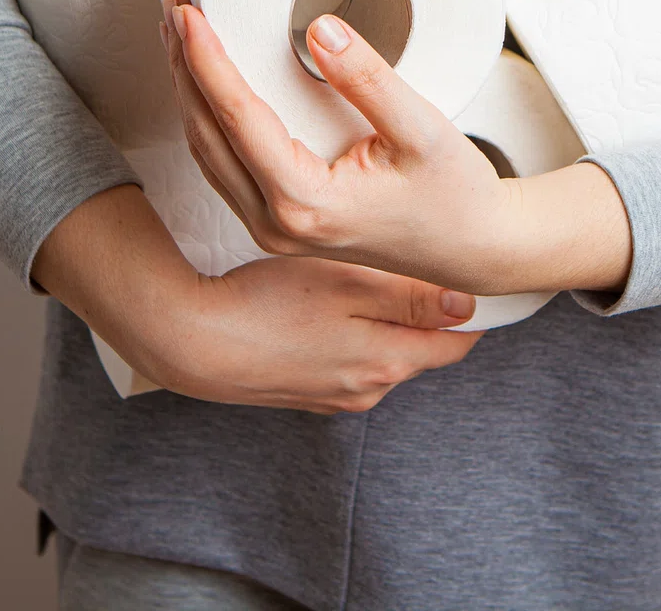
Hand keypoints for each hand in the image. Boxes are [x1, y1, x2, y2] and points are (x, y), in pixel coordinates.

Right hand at [31, 186, 481, 413]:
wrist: (193, 341)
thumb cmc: (267, 303)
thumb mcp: (348, 286)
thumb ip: (411, 299)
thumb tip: (467, 307)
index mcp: (389, 362)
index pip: (458, 341)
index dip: (467, 305)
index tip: (464, 272)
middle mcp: (368, 388)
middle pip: (420, 345)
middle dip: (423, 310)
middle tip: (408, 264)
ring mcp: (334, 395)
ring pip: (380, 351)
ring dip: (380, 321)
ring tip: (359, 280)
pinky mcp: (303, 392)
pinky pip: (343, 360)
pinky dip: (344, 335)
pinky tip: (319, 307)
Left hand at [160, 0, 630, 296]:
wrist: (473, 248)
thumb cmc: (455, 193)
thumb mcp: (422, 128)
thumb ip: (368, 79)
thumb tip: (318, 29)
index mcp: (306, 203)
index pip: (237, 117)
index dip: (206, 59)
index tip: (189, 13)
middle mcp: (277, 224)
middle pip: (207, 135)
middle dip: (185, 69)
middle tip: (176, 11)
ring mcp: (273, 231)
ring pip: (208, 154)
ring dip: (190, 93)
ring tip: (183, 37)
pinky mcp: (278, 226)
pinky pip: (224, 168)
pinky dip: (209, 120)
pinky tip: (208, 85)